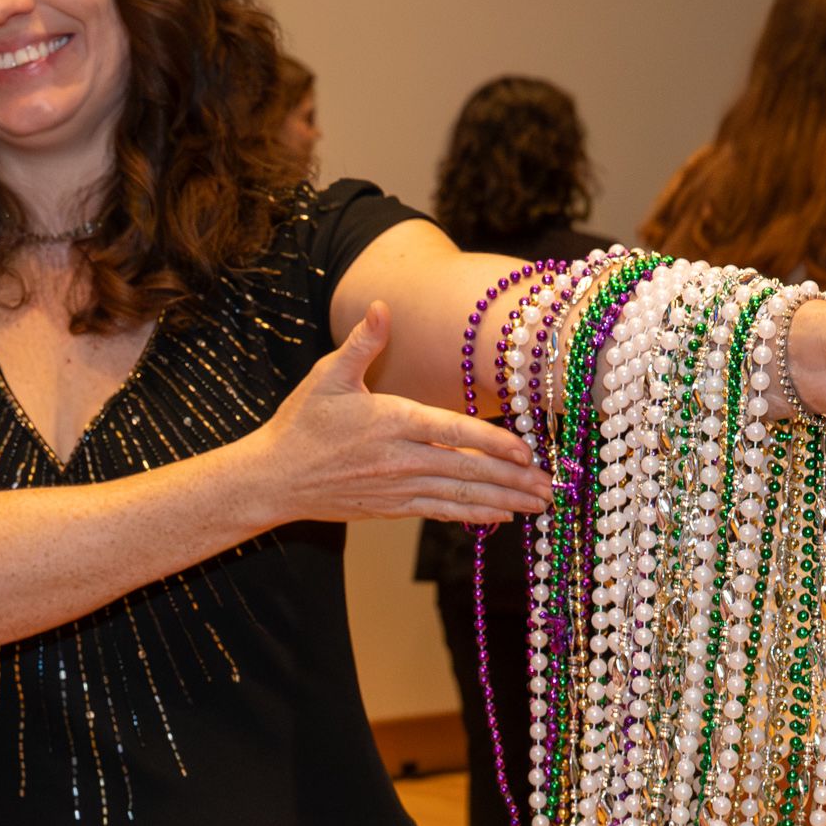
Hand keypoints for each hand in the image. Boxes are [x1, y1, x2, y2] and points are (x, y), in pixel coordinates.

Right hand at [236, 303, 552, 528]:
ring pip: (460, 497)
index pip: (453, 433)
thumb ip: (361, 344)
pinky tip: (501, 518)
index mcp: (391, 422)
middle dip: (513, 481)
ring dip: (503, 502)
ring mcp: (397, 488)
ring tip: (540, 504)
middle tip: (552, 487)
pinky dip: (472, 516)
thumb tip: (381, 307)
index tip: (527, 451)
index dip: (493, 443)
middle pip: (468, 471)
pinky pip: (440, 513)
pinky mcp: (392, 508)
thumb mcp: (327, 375)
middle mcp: (400, 459)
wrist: (274, 478)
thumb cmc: (301, 423)